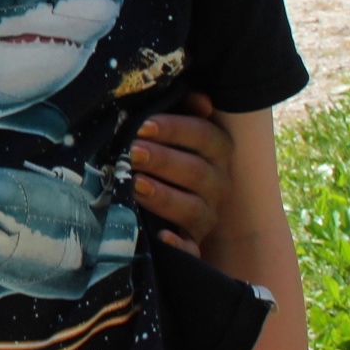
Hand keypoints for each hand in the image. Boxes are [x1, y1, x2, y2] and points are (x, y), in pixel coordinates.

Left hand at [131, 91, 233, 255]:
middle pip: (198, 172)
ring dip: (164, 196)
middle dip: (163, 161)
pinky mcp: (193, 243)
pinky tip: (160, 235)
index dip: (175, 129)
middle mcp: (217, 183)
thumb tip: (201, 100)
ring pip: (194, 208)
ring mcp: (206, 215)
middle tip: (132, 153)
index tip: (142, 126)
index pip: (205, 136)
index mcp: (217, 151)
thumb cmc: (160, 149)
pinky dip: (178, 244)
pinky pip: (192, 249)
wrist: (157, 197)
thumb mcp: (167, 126)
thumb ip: (182, 108)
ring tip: (134, 184)